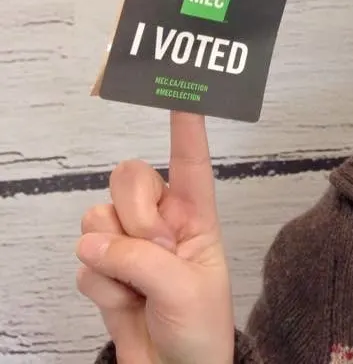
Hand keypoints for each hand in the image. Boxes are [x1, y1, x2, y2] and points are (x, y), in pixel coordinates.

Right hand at [76, 111, 234, 363]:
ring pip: (97, 219)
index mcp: (197, 216)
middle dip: (134, 214)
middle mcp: (162, 221)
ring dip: (114, 258)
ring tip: (140, 287)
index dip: (186, 129)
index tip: (183, 94)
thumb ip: (141, 259)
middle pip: (129, 179)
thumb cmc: (199, 329)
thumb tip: (93, 243)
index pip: (191, 163)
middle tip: (154, 250)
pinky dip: (100, 287)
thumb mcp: (184, 288)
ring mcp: (129, 244)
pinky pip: (83, 260)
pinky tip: (124, 303)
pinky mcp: (103, 269)